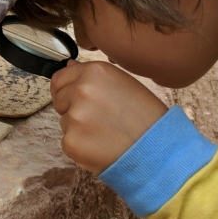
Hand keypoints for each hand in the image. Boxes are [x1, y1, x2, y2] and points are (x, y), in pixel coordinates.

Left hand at [50, 60, 167, 174]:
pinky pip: (68, 141)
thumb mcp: (124, 84)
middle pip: (59, 100)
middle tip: (99, 119)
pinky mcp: (71, 142)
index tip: (79, 99)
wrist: (158, 151)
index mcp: (94, 72)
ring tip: (106, 132)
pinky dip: (80, 145)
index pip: (60, 78)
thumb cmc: (146, 118)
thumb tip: (69, 66)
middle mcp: (81, 91)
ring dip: (78, 127)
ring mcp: (74, 117)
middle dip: (72, 108)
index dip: (68, 89)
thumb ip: (92, 76)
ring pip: (64, 121)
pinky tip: (101, 145)